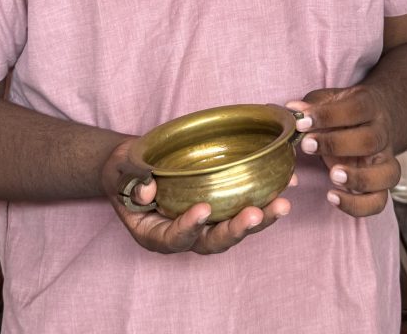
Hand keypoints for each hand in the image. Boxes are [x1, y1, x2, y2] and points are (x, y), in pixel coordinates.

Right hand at [101, 138, 293, 254]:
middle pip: (213, 241)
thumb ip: (130, 179)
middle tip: (255, 213)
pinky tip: (287, 183)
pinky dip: (265, 198)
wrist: (135, 164)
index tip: (202, 210)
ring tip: (283, 203)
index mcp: (155, 234)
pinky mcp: (220, 206)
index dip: (189, 227)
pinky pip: (242, 207)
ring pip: (234, 229)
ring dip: (260, 218)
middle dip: (236, 229)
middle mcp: (184, 234)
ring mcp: (205, 222)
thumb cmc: (124, 171)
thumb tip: (148, 189)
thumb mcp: (119, 172)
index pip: (174, 239)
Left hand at [286, 86, 399, 217]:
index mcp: (370, 106)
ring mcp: (385, 160)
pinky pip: (379, 201)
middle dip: (336, 144)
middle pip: (370, 140)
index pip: (355, 109)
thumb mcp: (329, 99)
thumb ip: (313, 105)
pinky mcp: (381, 183)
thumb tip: (293, 110)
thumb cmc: (344, 110)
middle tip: (307, 145)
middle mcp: (382, 133)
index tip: (301, 121)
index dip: (327, 115)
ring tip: (332, 176)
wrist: (374, 119)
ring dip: (359, 178)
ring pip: (386, 173)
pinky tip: (333, 197)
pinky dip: (359, 205)